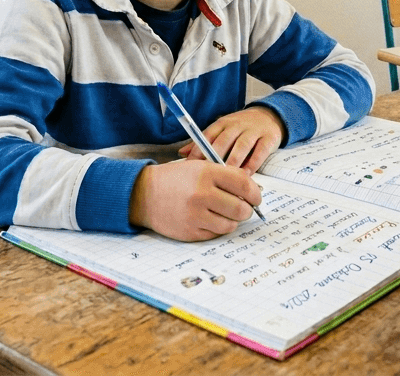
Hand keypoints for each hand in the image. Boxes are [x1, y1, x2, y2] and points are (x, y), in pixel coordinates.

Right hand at [128, 159, 260, 240]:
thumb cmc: (176, 179)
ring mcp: (196, 215)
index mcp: (207, 173)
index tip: (255, 197)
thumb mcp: (199, 167)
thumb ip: (225, 175)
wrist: (144, 194)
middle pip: (241, 208)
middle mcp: (202, 194)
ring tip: (224, 213)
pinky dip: (217, 227)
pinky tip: (209, 219)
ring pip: (231, 224)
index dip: (255, 193)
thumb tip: (253, 190)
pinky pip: (216, 233)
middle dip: (246, 209)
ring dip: (232, 220)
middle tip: (243, 208)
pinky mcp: (190, 232)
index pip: (244, 184)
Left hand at [179, 106, 283, 172]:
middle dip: (215, 157)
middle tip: (208, 174)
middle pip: (224, 140)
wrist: (269, 116)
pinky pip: (260, 151)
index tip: (192, 166)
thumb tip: (182, 153)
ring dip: (234, 161)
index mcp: (223, 123)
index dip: (199, 150)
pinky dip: (253, 163)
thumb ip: (204, 142)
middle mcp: (237, 125)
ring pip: (242, 145)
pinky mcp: (268, 138)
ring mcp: (253, 131)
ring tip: (228, 176)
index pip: (208, 135)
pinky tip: (247, 175)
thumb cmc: (241, 128)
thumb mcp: (222, 130)